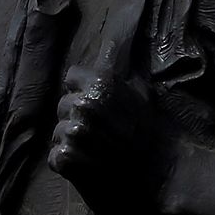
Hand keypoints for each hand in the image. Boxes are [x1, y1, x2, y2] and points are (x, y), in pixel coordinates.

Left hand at [47, 50, 176, 214]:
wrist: (159, 172)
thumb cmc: (151, 130)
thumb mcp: (141, 92)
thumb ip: (120, 68)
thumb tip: (109, 42)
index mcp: (99, 83)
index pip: (71, 77)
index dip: (82, 89)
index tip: (95, 103)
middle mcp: (83, 104)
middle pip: (63, 104)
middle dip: (76, 116)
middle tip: (99, 131)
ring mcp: (73, 132)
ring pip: (57, 131)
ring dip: (71, 141)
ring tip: (94, 149)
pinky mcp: (67, 159)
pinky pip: (55, 156)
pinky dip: (67, 162)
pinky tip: (86, 165)